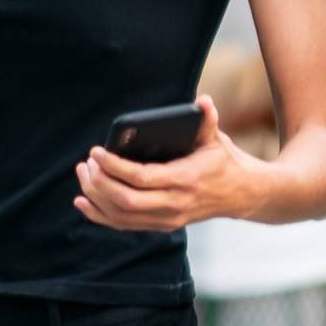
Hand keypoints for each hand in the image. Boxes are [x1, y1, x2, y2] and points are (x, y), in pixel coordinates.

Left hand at [74, 95, 262, 232]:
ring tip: (84, 174)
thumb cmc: (223, 161)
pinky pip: (125, 225)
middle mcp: (175, 204)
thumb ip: (207, 120)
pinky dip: (100, 215)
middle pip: (126, 200)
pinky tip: (83, 202)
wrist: (242, 194)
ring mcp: (168, 218)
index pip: (141, 178)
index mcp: (185, 179)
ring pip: (121, 215)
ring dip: (96, 196)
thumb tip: (204, 101)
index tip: (96, 151)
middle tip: (87, 162)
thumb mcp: (217, 139)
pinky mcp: (163, 225)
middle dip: (100, 182)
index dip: (115, 166)